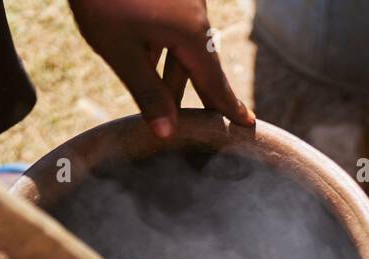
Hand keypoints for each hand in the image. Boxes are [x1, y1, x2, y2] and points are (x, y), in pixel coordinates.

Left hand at [69, 0, 254, 136]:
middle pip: (202, 64)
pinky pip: (173, 25)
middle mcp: (195, 14)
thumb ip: (147, 93)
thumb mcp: (120, 51)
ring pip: (184, 45)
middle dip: (201, 93)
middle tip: (214, 119)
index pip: (215, 81)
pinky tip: (145, 58)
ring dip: (173, 73)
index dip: (229, 107)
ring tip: (166, 100)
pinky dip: (164, 49)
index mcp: (191, 33)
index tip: (248, 124)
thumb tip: (168, 134)